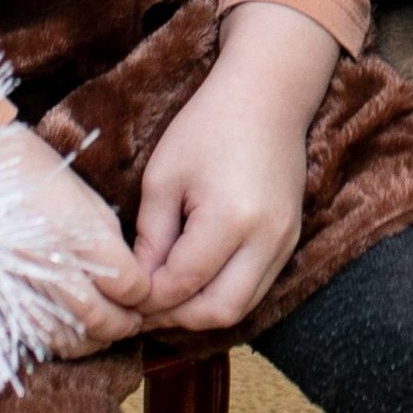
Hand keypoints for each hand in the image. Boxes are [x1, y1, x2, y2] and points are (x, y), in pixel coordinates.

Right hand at [0, 119, 151, 356]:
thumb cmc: (30, 170)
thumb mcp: (81, 193)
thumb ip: (107, 236)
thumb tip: (127, 270)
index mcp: (78, 232)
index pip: (128, 284)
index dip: (143, 292)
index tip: (144, 290)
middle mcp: (50, 263)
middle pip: (101, 319)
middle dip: (124, 325)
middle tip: (133, 321)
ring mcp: (21, 285)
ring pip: (68, 338)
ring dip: (94, 341)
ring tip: (106, 330)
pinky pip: (35, 336)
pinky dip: (59, 342)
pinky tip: (70, 331)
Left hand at [133, 2, 338, 334]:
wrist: (268, 95)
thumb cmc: (208, 126)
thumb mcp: (163, 177)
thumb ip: (150, 237)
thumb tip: (138, 284)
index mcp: (231, 218)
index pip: (183, 284)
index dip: (147, 298)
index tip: (122, 294)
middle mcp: (267, 238)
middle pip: (219, 311)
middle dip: (175, 317)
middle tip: (141, 308)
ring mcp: (285, 241)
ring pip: (242, 307)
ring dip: (200, 311)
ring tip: (165, 299)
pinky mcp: (290, 240)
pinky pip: (256, 287)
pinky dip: (224, 294)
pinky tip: (195, 282)